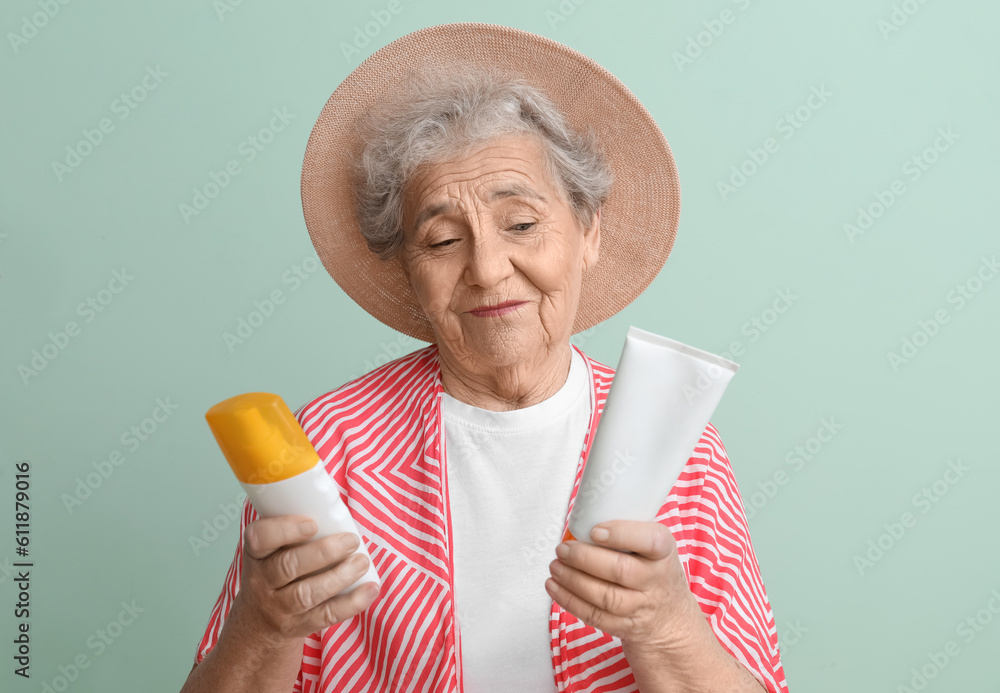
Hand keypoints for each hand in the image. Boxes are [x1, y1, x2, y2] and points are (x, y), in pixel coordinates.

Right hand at [231, 515, 378, 643]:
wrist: (257, 623)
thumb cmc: (274, 571)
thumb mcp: (271, 549)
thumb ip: (292, 528)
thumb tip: (335, 503)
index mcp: (256, 553)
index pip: (260, 538)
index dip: (285, 530)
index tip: (312, 524)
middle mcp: (262, 581)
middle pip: (288, 566)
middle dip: (323, 552)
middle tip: (351, 540)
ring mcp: (278, 607)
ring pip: (306, 594)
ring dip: (339, 577)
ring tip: (362, 562)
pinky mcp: (297, 626)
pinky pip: (324, 616)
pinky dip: (351, 603)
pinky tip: (370, 590)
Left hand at [545, 519, 701, 653]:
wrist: (671, 617)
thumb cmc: (654, 570)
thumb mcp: (654, 547)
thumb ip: (629, 531)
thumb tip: (584, 514)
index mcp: (664, 552)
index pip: (650, 541)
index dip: (620, 534)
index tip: (594, 531)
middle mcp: (655, 580)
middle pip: (620, 570)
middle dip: (584, 558)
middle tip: (562, 549)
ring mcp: (641, 606)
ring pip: (604, 596)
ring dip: (573, 580)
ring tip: (555, 566)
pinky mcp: (624, 626)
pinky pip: (594, 616)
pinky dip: (570, 601)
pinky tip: (554, 587)